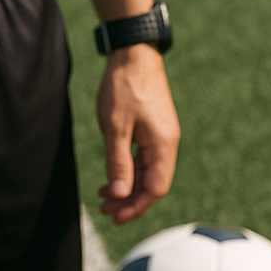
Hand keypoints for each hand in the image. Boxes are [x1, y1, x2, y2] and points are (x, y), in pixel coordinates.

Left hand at [96, 43, 180, 224]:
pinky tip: (112, 176)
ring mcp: (162, 136)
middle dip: (130, 200)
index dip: (136, 207)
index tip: (114, 216)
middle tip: (104, 209)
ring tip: (103, 195)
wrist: (134, 54)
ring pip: (148, 172)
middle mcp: (167, 143)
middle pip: (153, 184)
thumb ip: (118, 163)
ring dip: (128, 187)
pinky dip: (129, 171)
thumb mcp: (115, 127)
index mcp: (163, 144)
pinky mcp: (154, 130)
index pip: (156, 188)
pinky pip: (145, 159)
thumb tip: (120, 195)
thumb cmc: (124, 87)